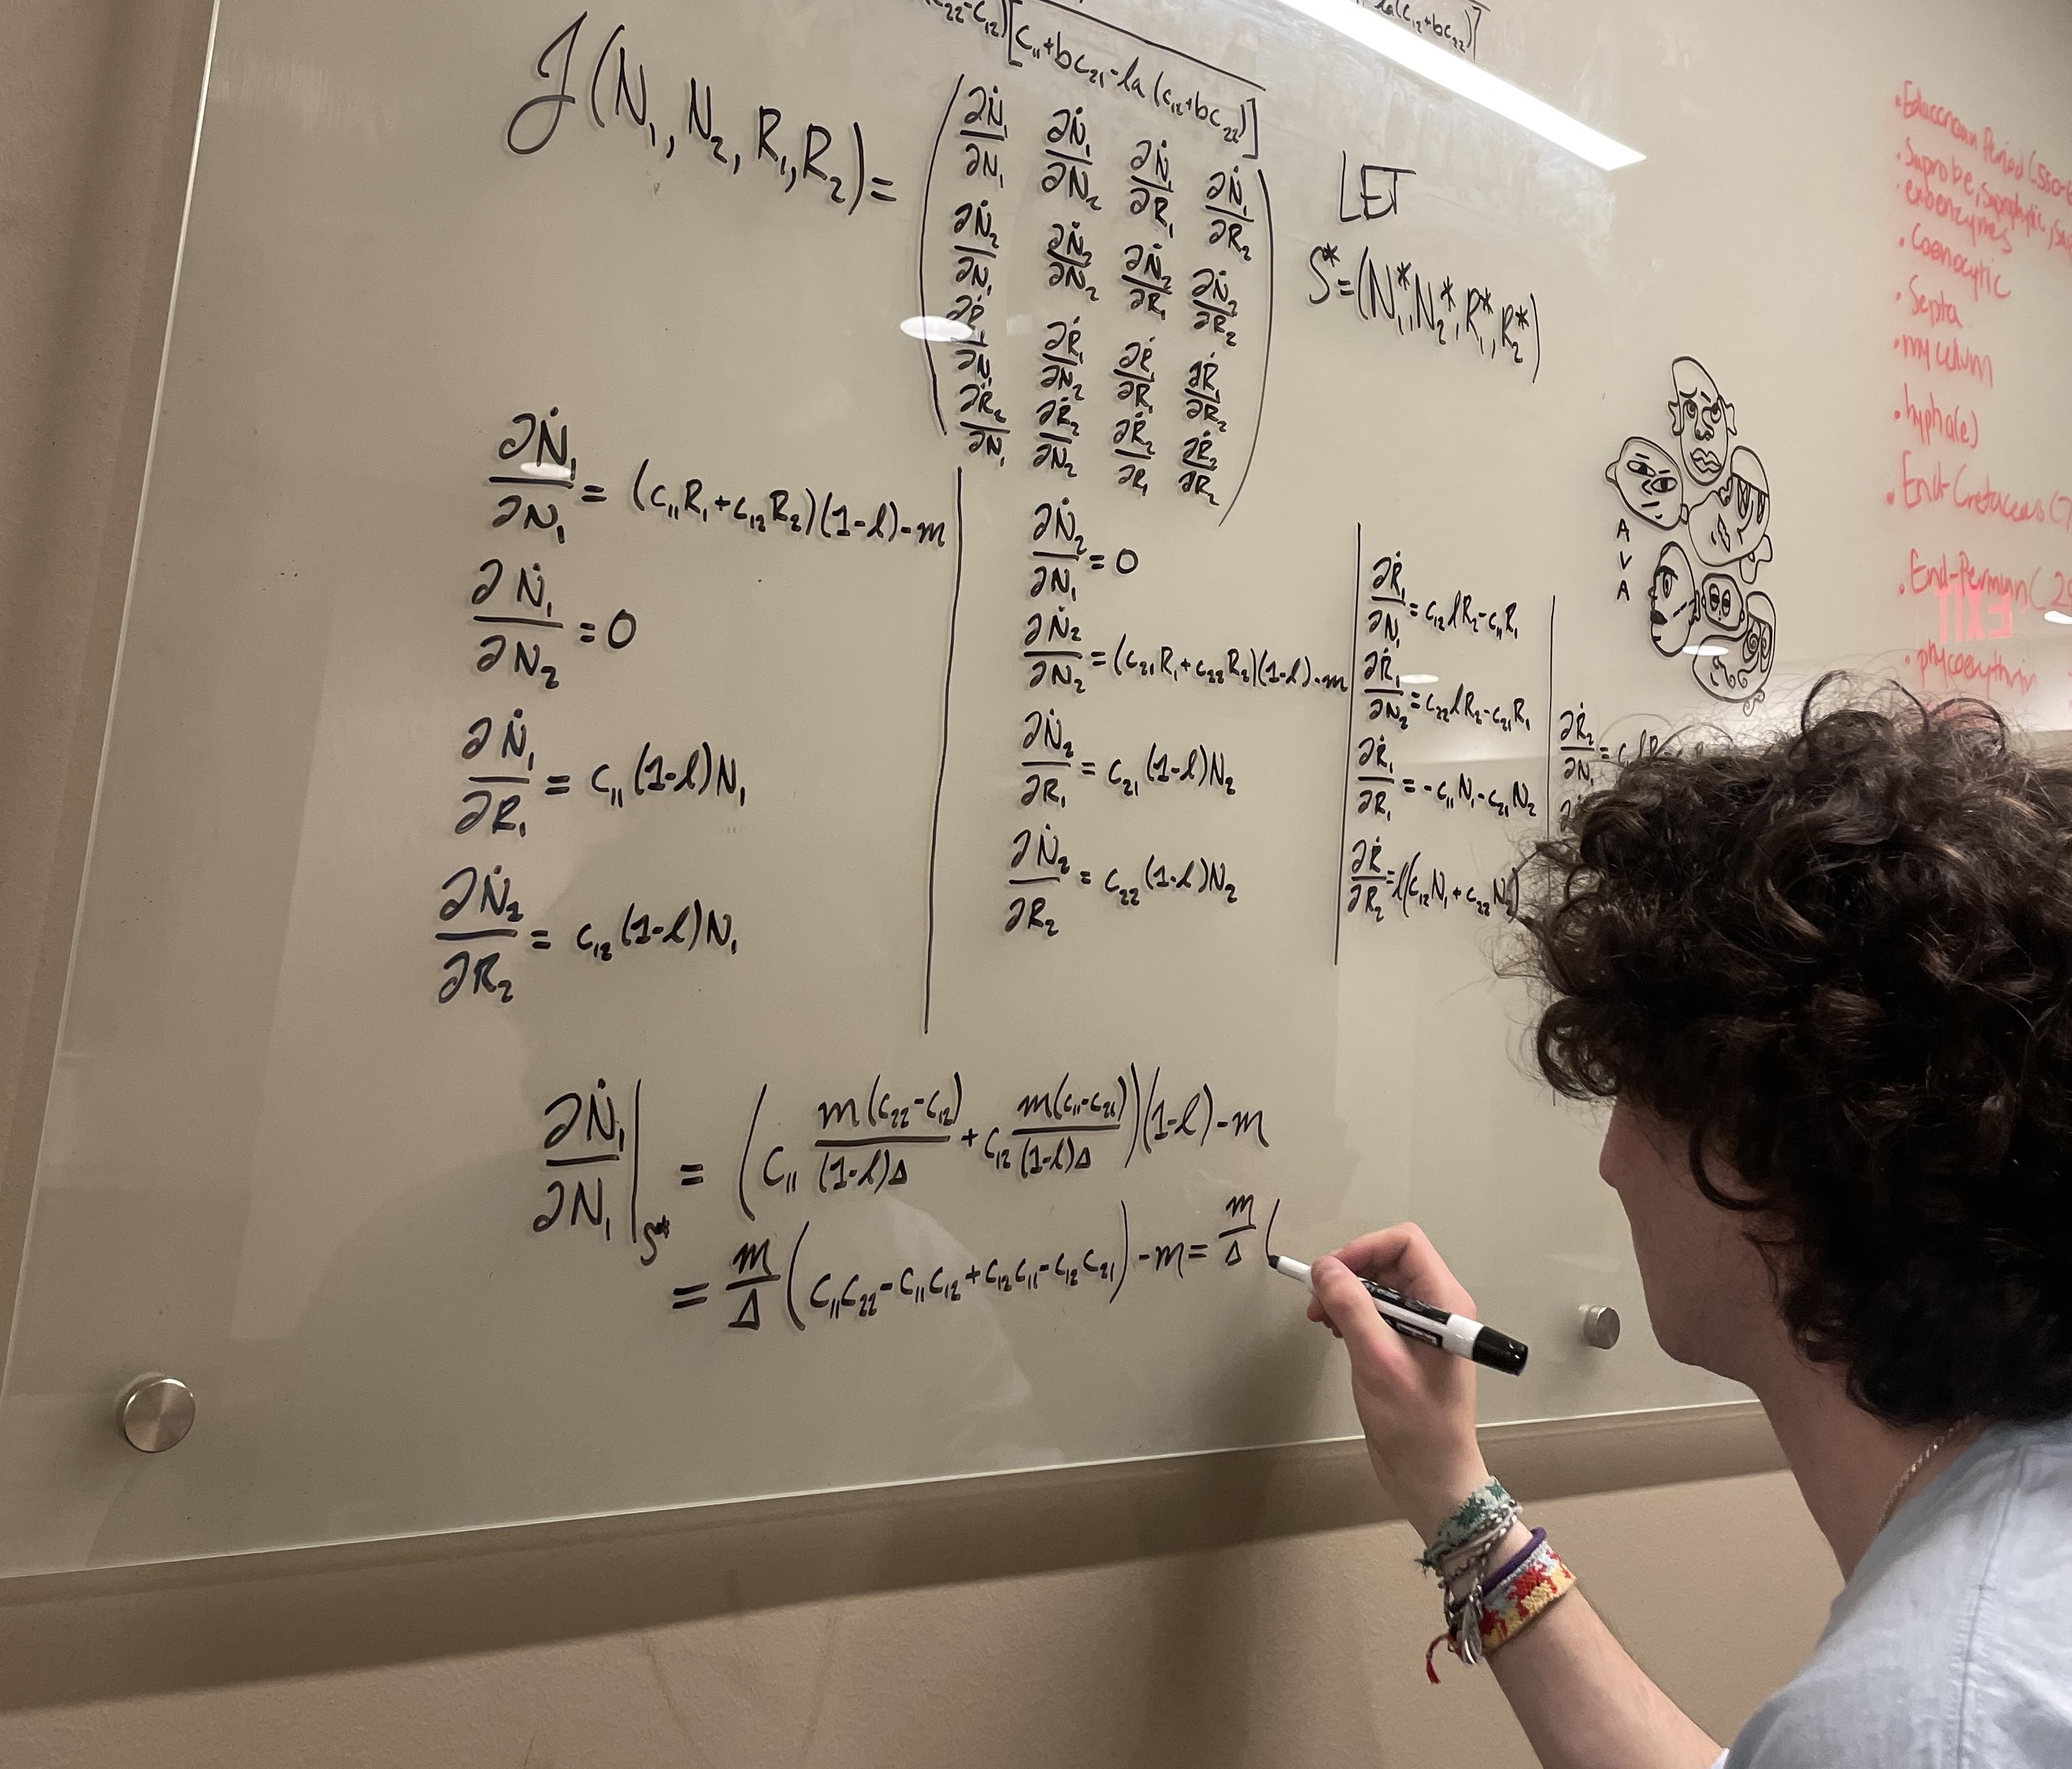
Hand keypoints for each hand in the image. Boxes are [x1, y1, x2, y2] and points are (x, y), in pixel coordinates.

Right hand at [1307, 1223, 1488, 1541]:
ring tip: (1320, 1321)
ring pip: (1379, 1285)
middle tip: (1316, 1302)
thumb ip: (1351, 1307)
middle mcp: (1438, 1307)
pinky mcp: (1407, 1346)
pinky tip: (1336, 1334)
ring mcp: (1423, 1327)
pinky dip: (1351, 1314)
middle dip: (1349, 1273)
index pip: (1405, 1242)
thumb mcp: (1378, 1360)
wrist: (1432, 1477)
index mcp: (1445, 1303)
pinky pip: (1377, 1311)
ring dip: (1345, 1295)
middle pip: (1389, 1261)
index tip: (1330, 1274)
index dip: (1364, 1249)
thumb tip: (1324, 1267)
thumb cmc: (1414, 1422)